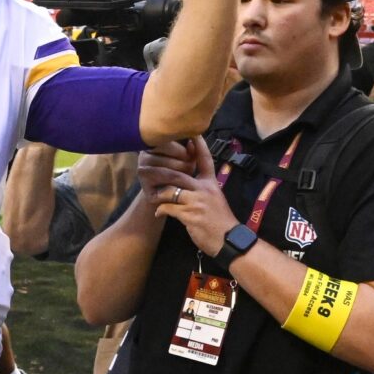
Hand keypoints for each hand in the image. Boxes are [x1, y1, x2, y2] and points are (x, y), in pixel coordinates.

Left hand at [145, 137, 240, 256]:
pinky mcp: (190, 215)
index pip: (205, 160)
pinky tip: (159, 213)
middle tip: (144, 167)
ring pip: (171, 191)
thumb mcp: (215, 199)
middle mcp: (204, 189)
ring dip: (159, 193)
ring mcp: (197, 202)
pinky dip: (161, 210)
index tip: (192, 133)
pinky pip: (169, 208)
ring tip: (152, 196)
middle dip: (160, 171)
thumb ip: (202, 188)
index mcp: (211, 183)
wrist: (229, 240)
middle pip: (179, 174)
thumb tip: (184, 182)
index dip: (199, 146)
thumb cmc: (220, 221)